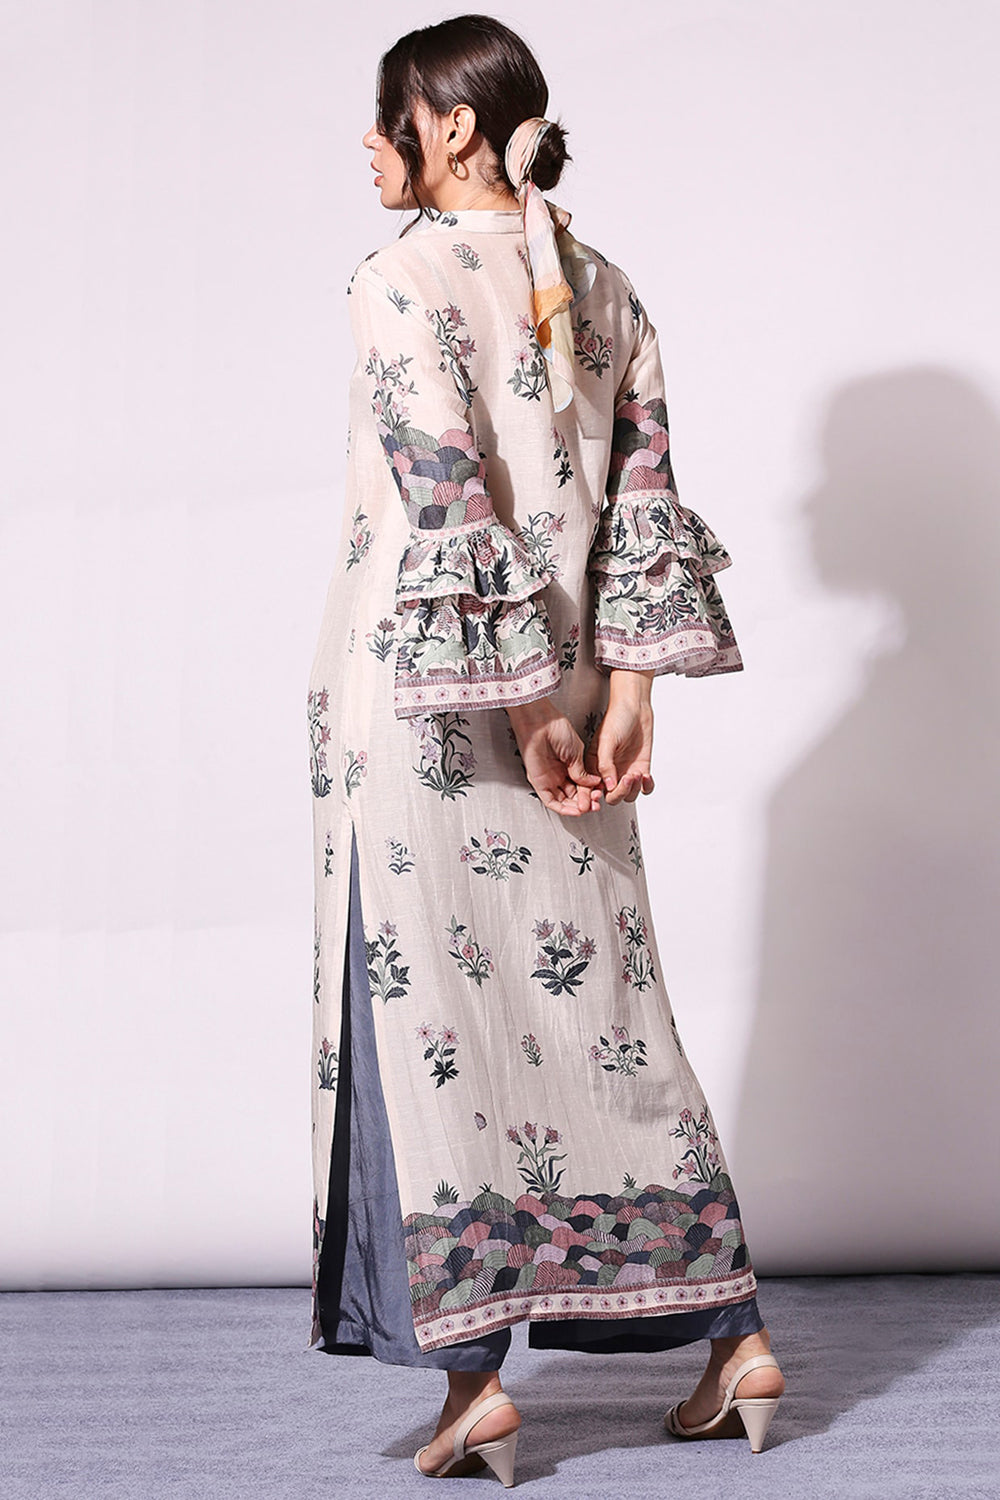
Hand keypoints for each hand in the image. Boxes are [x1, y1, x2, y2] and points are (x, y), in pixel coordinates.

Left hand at [506, 697, 603, 815]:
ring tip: (587, 809)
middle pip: (573, 795)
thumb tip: (593, 783)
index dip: (591, 792)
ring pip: (563, 800)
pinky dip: (562, 808)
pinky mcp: (539, 782)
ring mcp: (549, 778)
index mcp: (569, 764)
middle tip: (595, 805)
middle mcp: (559, 773)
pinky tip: (574, 811)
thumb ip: (582, 771)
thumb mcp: (576, 753)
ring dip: (575, 808)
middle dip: (585, 802)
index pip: (581, 785)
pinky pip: (550, 800)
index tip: (599, 795)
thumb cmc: (556, 728)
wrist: (540, 723)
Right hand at [585, 670, 654, 804]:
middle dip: (620, 792)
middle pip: (612, 796)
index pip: (592, 790)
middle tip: (627, 778)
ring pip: (628, 795)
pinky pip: (644, 788)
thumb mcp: (607, 740)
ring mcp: (625, 772)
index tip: (603, 796)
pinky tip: (646, 777)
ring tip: (637, 774)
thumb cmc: (617, 718)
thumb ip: (605, 764)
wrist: (636, 708)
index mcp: (595, 766)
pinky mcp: (641, 769)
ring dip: (633, 789)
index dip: (595, 797)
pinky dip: (647, 787)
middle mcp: (610, 772)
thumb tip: (608, 785)